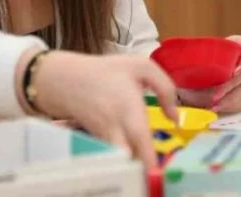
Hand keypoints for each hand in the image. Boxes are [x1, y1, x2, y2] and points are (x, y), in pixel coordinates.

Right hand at [29, 50, 177, 167]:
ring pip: (122, 161)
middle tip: (156, 173)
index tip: (160, 171)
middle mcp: (115, 129)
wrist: (66, 80)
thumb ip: (166, 89)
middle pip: (129, 160)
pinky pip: (114, 157)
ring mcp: (105, 139)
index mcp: (129, 109)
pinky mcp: (98, 144)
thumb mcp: (142, 68)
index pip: (140, 141)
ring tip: (147, 167)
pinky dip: (124, 160)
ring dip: (135, 165)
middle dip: (143, 170)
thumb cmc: (107, 72)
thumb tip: (175, 118)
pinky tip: (134, 158)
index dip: (151, 160)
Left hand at [177, 35, 240, 112]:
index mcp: (239, 46)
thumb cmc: (198, 61)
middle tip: (216, 94)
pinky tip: (216, 107)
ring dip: (229, 99)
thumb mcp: (197, 55)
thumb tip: (175, 63)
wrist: (195, 73)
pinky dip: (228, 105)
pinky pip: (240, 100)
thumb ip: (192, 57)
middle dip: (230, 85)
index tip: (237, 68)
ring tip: (213, 105)